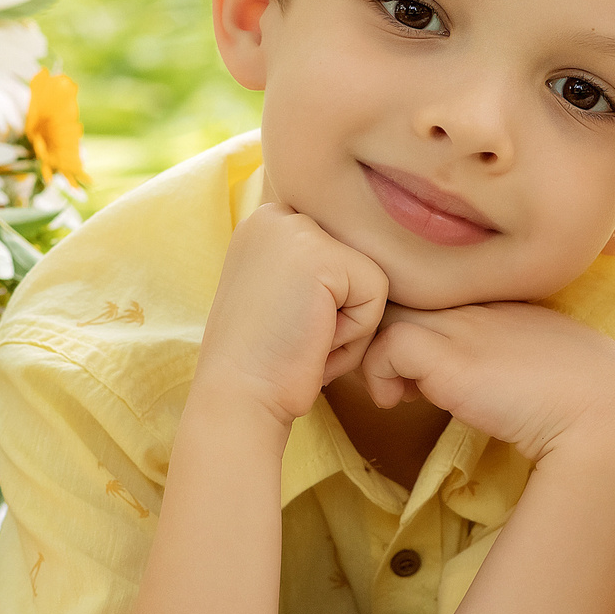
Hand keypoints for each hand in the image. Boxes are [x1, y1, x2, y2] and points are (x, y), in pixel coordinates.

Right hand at [194, 203, 388, 429]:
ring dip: (350, 324)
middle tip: (295, 337)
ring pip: (369, 277)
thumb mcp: (281, 296)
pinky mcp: (320, 257)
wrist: (238, 399)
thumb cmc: (264, 362)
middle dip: (339, 312)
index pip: (338, 254)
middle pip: (355, 263)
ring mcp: (295, 229)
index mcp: (266, 221)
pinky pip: (376, 292)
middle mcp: (276, 214)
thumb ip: (311, 270)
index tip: (285, 326)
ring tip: (305, 340)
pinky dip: (355, 333)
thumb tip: (356, 255)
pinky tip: (314, 342)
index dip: (327, 304)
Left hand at [356, 303, 614, 460]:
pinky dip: (379, 376)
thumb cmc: (584, 400)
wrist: (607, 412)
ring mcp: (460, 320)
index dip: (416, 321)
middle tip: (393, 376)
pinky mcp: (446, 352)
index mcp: (502, 297)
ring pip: (385, 310)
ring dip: (377, 353)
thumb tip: (467, 383)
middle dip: (385, 329)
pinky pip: (384, 345)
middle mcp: (476, 298)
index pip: (437, 289)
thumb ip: (500, 358)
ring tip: (395, 390)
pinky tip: (399, 403)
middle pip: (402, 289)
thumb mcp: (537, 365)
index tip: (418, 368)